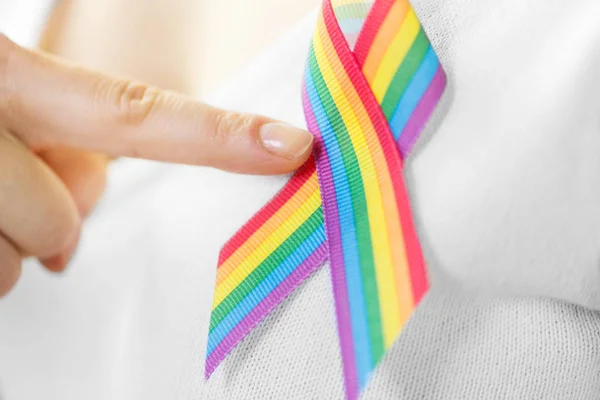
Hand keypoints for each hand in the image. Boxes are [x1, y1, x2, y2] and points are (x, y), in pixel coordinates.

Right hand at [0, 34, 312, 296]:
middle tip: (16, 191)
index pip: (133, 113)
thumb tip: (99, 190)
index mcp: (9, 78)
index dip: (218, 138)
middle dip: (48, 217)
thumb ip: (76, 134)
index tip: (292, 147)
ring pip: (14, 263)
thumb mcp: (12, 100)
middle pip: (60, 218)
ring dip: (8, 241)